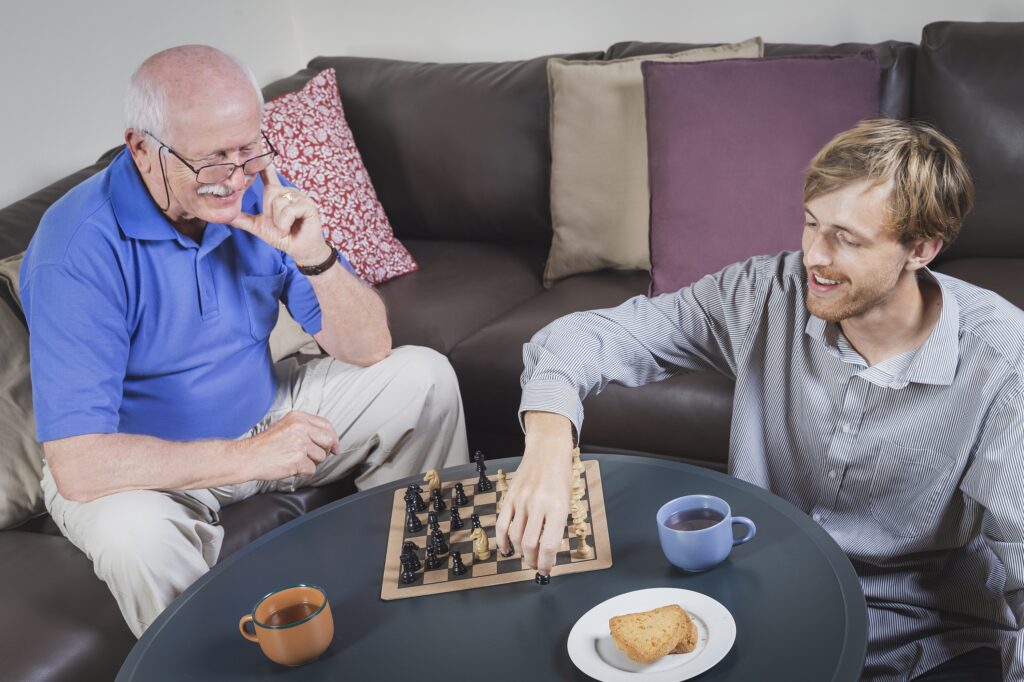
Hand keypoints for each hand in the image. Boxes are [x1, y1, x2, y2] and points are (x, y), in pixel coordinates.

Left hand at [229, 164, 329, 264]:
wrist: (300, 250)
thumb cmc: (284, 237)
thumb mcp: (259, 227)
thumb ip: (243, 219)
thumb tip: (225, 216)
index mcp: (278, 194)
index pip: (268, 176)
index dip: (263, 164)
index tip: (259, 149)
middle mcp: (289, 191)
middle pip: (270, 193)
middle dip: (270, 213)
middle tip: (279, 226)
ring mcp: (300, 196)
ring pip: (279, 202)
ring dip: (278, 221)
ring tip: (285, 228)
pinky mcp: (308, 204)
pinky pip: (288, 210)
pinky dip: (285, 223)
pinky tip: (290, 228)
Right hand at [237, 411, 339, 480]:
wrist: (248, 457)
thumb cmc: (264, 445)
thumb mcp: (285, 427)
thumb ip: (306, 429)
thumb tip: (329, 439)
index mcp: (298, 417)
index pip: (326, 424)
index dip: (333, 436)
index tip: (334, 445)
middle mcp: (300, 428)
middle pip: (328, 440)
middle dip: (325, 450)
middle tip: (313, 455)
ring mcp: (300, 443)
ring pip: (321, 456)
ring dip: (310, 462)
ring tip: (294, 459)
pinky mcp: (298, 459)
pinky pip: (311, 469)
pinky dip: (303, 471)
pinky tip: (290, 466)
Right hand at [494, 412, 574, 575]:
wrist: (547, 451)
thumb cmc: (560, 477)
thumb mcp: (566, 501)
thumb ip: (557, 526)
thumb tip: (548, 553)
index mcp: (558, 507)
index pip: (549, 544)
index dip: (547, 563)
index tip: (546, 571)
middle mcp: (538, 504)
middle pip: (530, 544)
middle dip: (532, 561)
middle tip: (536, 565)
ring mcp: (521, 500)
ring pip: (515, 537)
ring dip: (519, 552)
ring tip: (525, 556)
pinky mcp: (509, 496)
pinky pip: (502, 524)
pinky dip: (502, 540)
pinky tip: (506, 549)